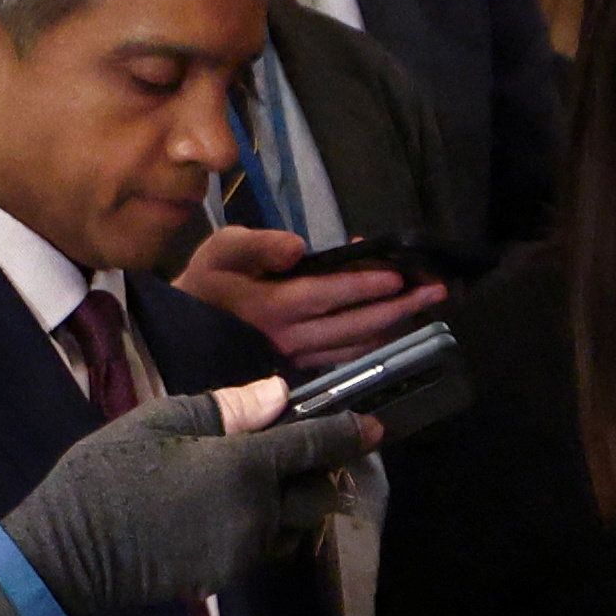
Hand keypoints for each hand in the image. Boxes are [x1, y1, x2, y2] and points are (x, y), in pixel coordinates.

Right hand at [0, 383, 368, 615]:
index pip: (315, 446)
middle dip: (326, 472)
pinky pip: (268, 548)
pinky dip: (270, 527)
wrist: (67, 553)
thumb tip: (280, 394)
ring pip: (297, 526)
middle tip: (309, 450)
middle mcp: (258, 515)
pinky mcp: (227, 576)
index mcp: (244, 468)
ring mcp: (245, 552)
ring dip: (298, 504)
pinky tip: (240, 509)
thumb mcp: (160, 421)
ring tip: (274, 481)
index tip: (375, 424)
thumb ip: (228, 409)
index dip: (350, 433)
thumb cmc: (105, 475)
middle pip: (320, 494)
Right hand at [172, 227, 442, 370]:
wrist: (178, 334)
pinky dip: (374, 346)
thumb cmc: (205, 283)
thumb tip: (298, 246)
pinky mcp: (299, 371)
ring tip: (427, 309)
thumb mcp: (221, 250)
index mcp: (270, 306)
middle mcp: (288, 339)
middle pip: (352, 326)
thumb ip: (258, 244)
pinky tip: (396, 332)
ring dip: (393, 328)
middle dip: (398, 308)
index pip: (327, 295)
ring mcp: (296, 359)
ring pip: (354, 347)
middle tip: (437, 291)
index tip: (401, 275)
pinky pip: (344, 361)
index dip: (365, 286)